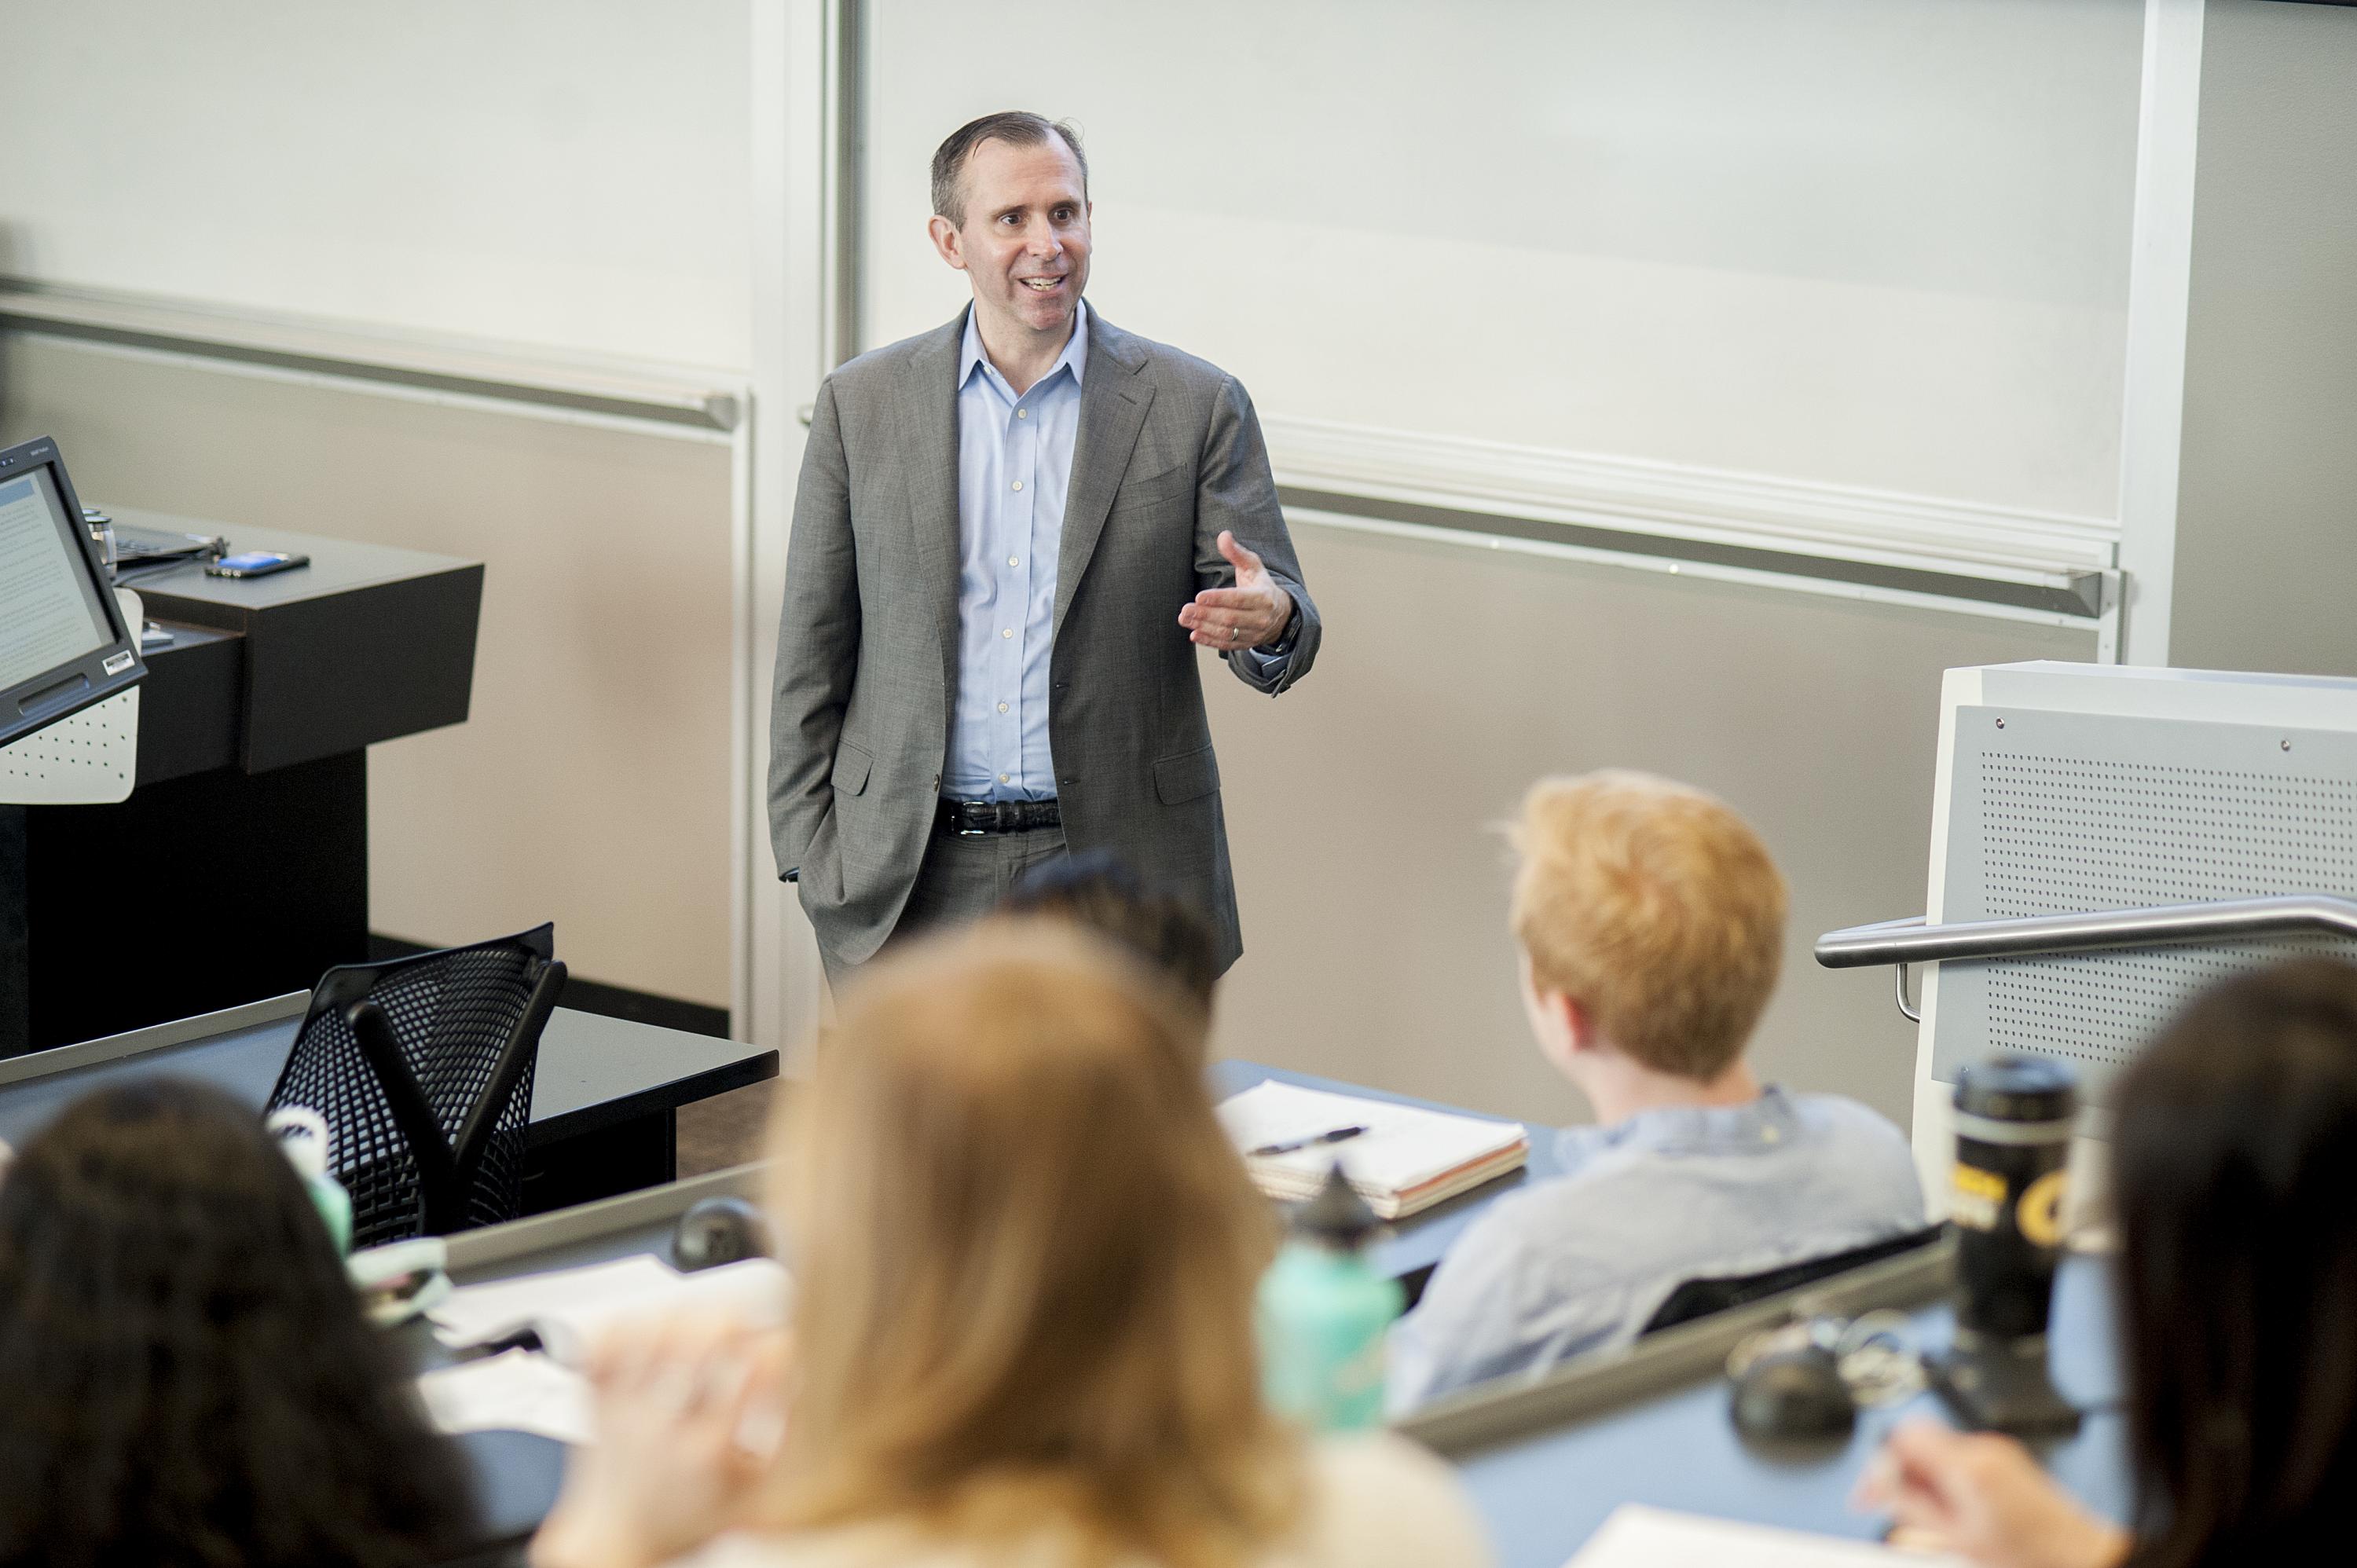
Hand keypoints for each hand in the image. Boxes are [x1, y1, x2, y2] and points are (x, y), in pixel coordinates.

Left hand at [531, 1312, 791, 1567]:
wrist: (618, 1541)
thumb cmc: (686, 1517)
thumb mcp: (753, 1491)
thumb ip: (785, 1438)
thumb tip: (806, 1385)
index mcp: (709, 1450)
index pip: (753, 1374)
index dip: (777, 1348)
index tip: (781, 1346)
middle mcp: (664, 1427)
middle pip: (698, 1343)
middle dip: (730, 1320)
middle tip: (739, 1326)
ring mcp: (627, 1411)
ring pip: (650, 1334)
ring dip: (682, 1316)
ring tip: (695, 1324)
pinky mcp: (597, 1402)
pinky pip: (599, 1348)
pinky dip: (623, 1326)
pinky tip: (646, 1331)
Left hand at [1179, 531, 1293, 650]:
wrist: (1280, 614)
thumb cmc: (1261, 585)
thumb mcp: (1253, 566)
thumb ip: (1236, 552)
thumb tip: (1223, 535)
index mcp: (1264, 597)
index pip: (1239, 599)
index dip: (1218, 599)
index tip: (1198, 596)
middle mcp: (1261, 618)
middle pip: (1230, 618)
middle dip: (1205, 614)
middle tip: (1185, 610)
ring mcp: (1254, 633)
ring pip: (1227, 633)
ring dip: (1204, 627)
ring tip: (1185, 619)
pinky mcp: (1246, 643)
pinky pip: (1227, 645)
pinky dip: (1210, 641)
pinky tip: (1194, 635)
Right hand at [1852, 1419, 2128, 1567]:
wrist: (2076, 1555)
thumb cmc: (2026, 1554)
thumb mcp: (1955, 1536)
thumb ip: (1911, 1505)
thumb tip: (1878, 1487)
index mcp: (1967, 1464)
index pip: (1904, 1438)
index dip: (1879, 1464)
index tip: (1868, 1491)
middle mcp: (1982, 1448)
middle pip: (1918, 1439)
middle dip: (1898, 1469)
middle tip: (1887, 1502)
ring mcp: (1996, 1450)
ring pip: (1937, 1449)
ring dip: (1921, 1476)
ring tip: (1925, 1516)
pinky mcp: (2005, 1458)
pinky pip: (1959, 1457)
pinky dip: (1945, 1478)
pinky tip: (1950, 1509)